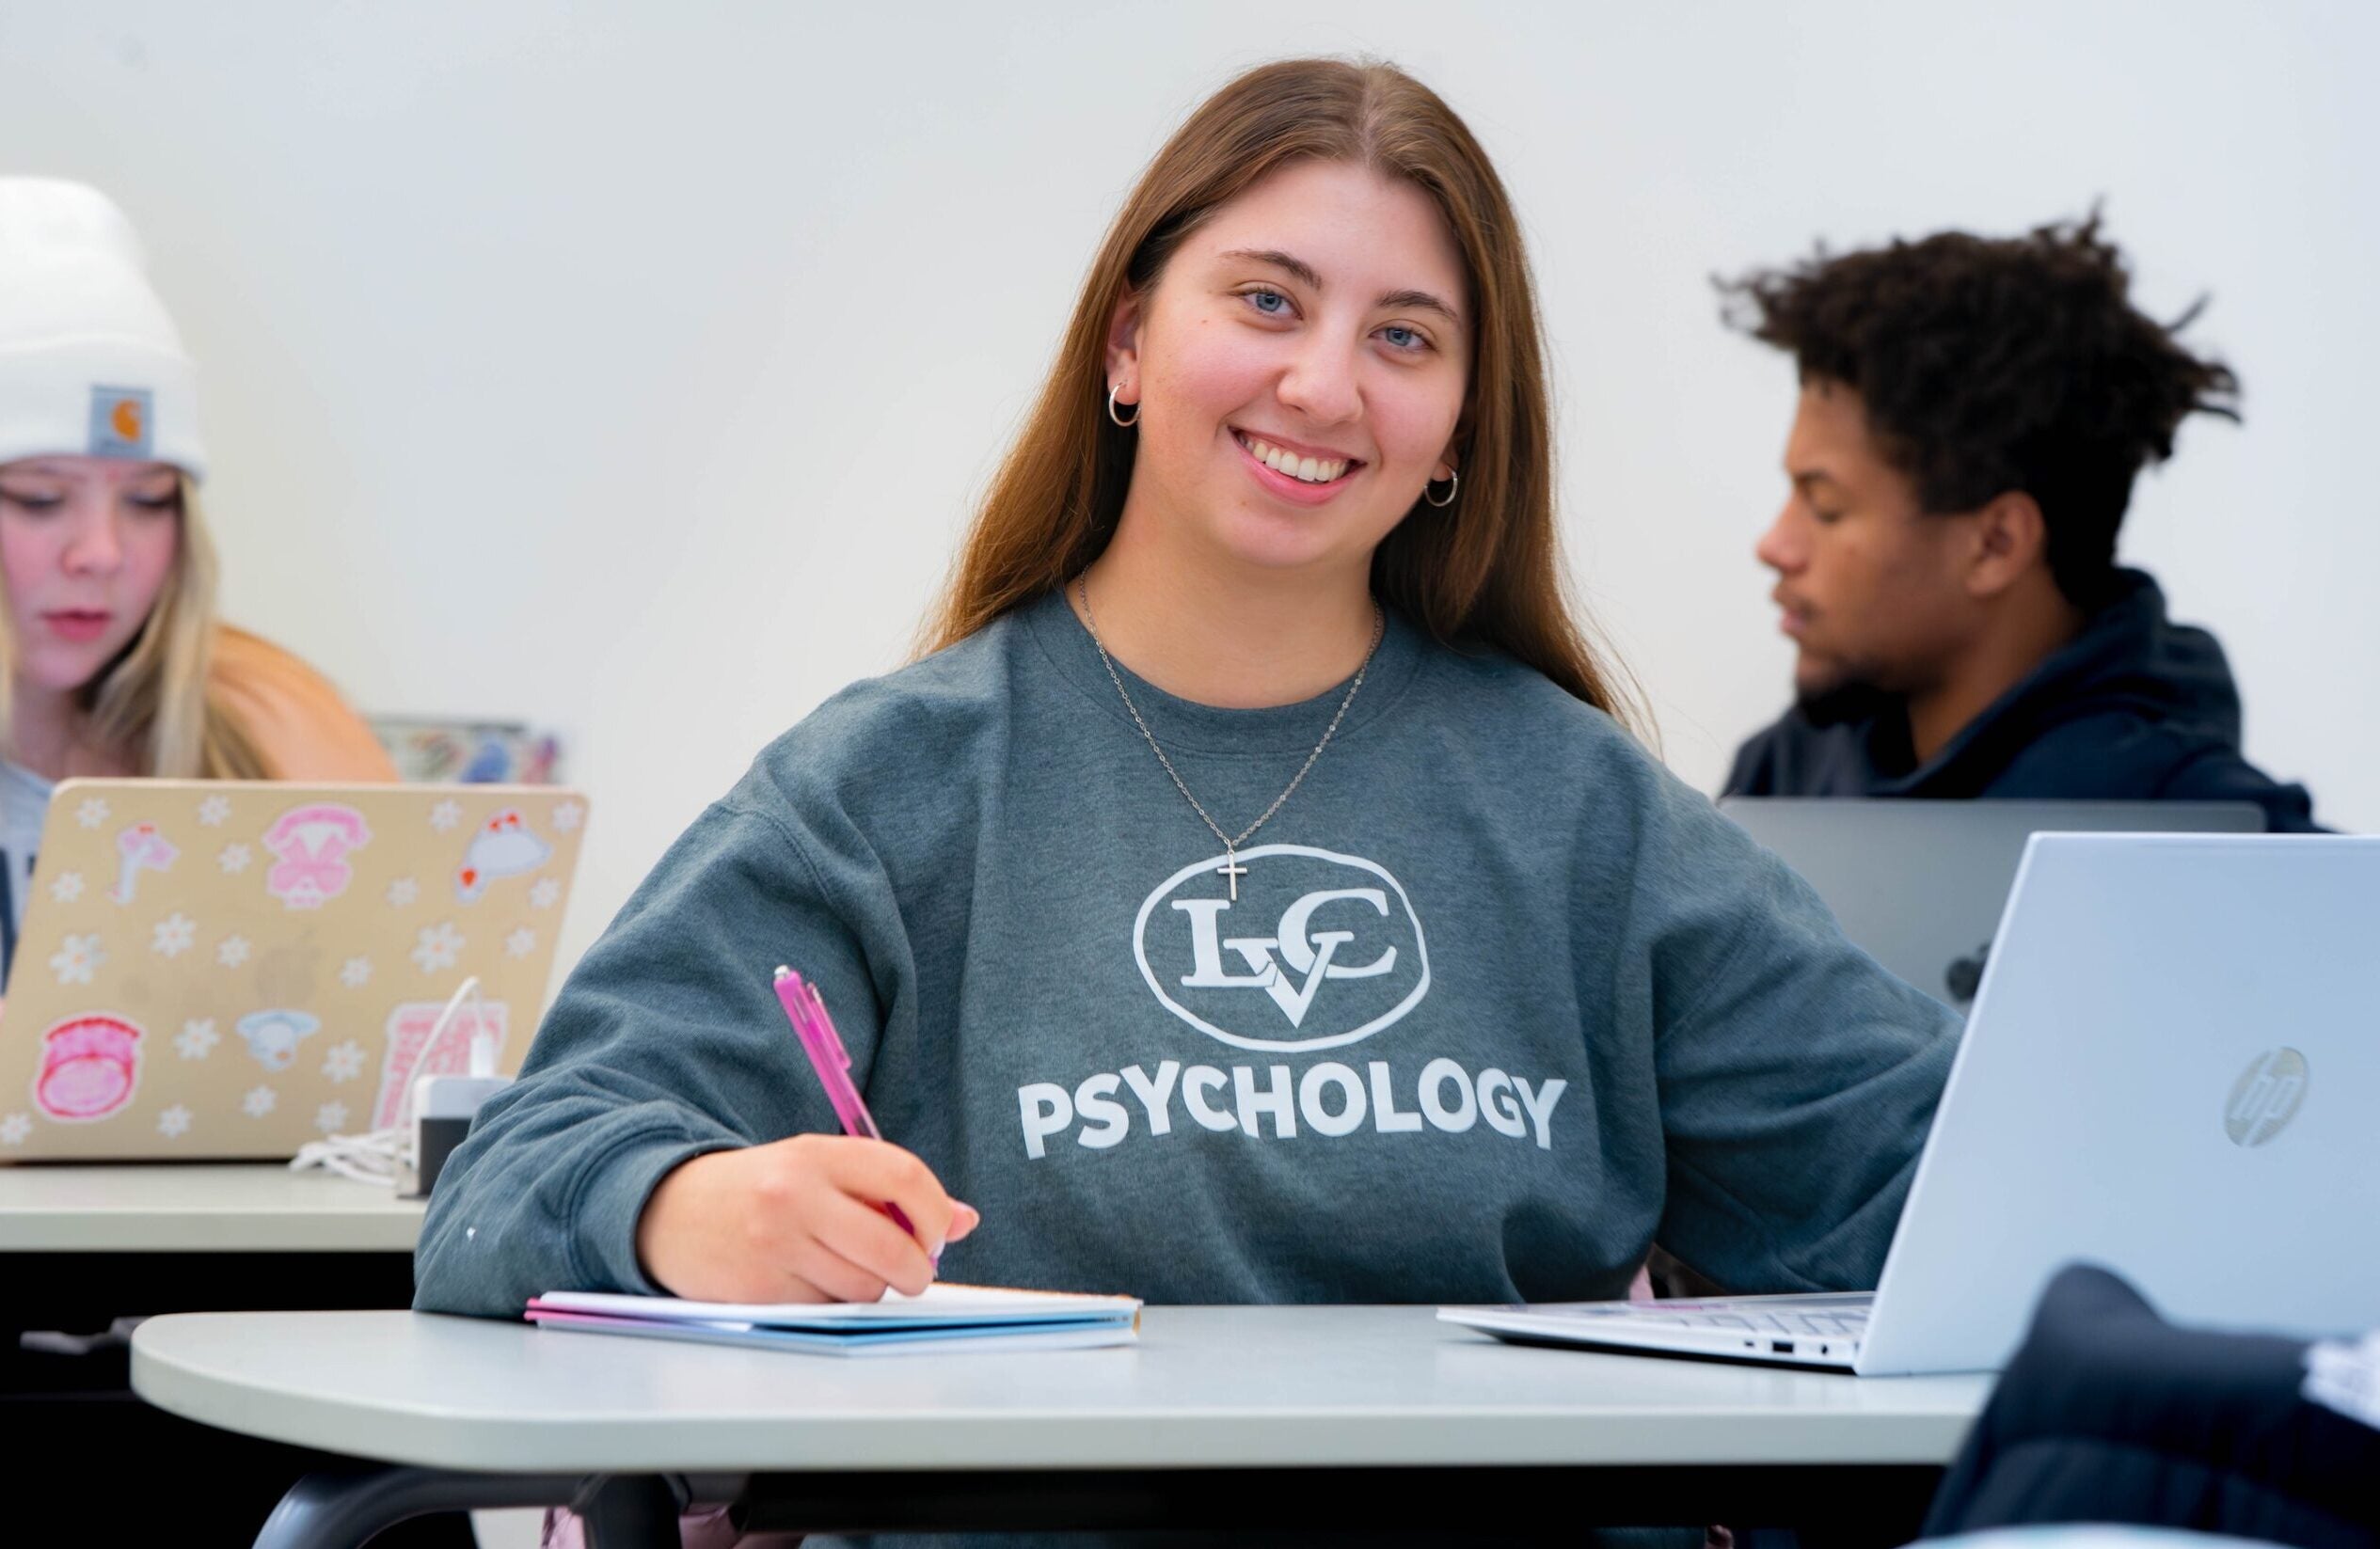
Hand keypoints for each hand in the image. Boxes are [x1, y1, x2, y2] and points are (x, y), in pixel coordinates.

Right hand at [635, 1134, 979, 1303]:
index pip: (905, 1177)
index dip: (936, 1212)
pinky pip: (827, 1309)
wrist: (668, 1211)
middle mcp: (796, 1196)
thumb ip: (890, 1190)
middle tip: (913, 1270)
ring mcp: (775, 1246)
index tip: (938, 1231)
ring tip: (844, 1266)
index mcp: (818, 1155)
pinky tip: (807, 1280)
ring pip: (864, 1287)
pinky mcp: (760, 1290)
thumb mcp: (820, 1168)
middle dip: (917, 1268)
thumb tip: (963, 1221)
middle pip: (893, 1247)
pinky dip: (831, 1303)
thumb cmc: (758, 1190)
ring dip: (871, 1287)